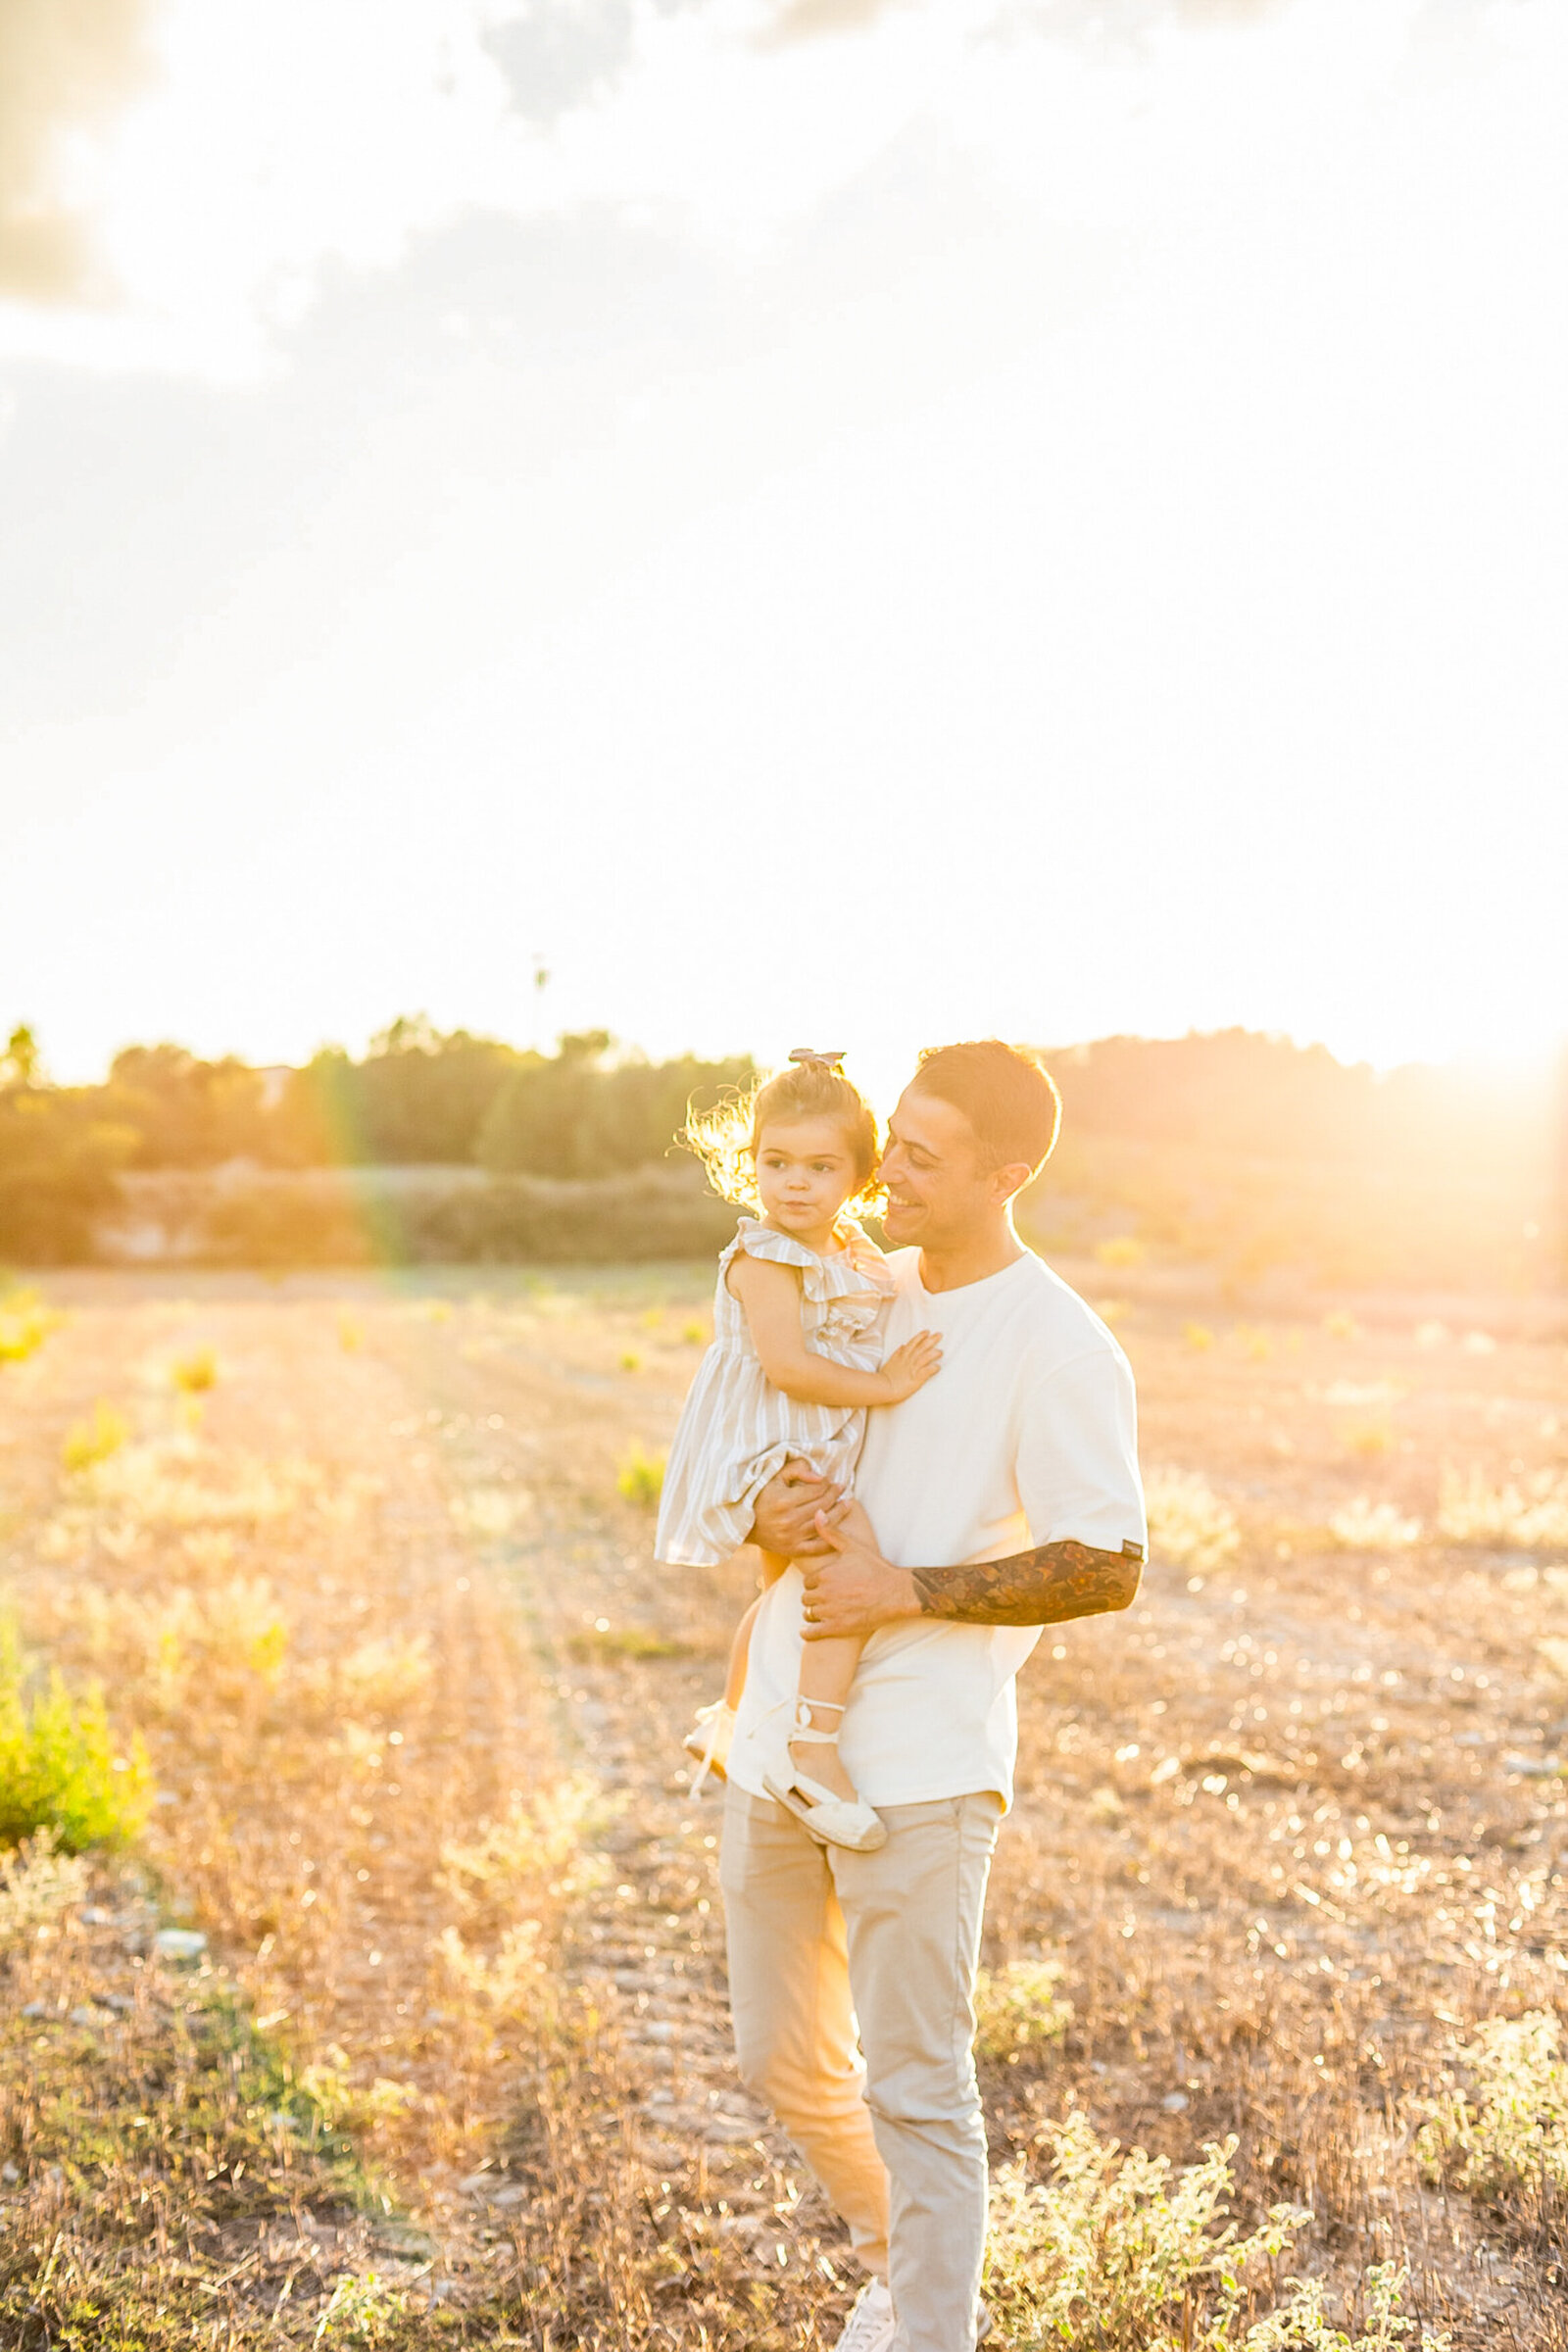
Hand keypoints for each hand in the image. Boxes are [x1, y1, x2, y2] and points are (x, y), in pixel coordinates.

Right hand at [751, 1457, 841, 1557]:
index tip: (830, 1480)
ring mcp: (791, 1537)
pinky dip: (831, 1539)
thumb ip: (796, 1470)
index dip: (827, 1483)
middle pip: (822, 1506)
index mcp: (784, 1501)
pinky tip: (840, 1530)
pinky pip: (817, 1547)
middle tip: (842, 1488)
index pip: (816, 1490)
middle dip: (835, 1494)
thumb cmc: (759, 1495)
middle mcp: (789, 1520)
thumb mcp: (773, 1476)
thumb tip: (820, 1476)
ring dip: (839, 1513)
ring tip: (847, 1503)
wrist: (742, 1524)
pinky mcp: (792, 1550)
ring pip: (824, 1524)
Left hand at [800, 1499, 921, 1638]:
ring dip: (813, 1613)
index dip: (816, 1583)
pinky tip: (810, 1630)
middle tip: (827, 1598)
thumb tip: (817, 1514)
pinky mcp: (837, 1628)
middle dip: (814, 1598)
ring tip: (825, 1612)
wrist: (896, 1593)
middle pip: (806, 1598)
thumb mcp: (853, 1547)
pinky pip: (811, 1633)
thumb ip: (831, 1532)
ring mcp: (830, 1612)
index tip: (826, 1585)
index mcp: (825, 1574)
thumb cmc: (875, 1569)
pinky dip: (808, 1632)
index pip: (807, 1581)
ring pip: (808, 1614)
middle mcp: (824, 1593)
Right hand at [877, 1329, 941, 1402]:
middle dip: (932, 1339)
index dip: (921, 1336)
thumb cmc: (886, 1376)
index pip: (913, 1342)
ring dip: (935, 1353)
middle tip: (940, 1334)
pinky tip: (938, 1367)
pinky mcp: (918, 1377)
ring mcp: (914, 1367)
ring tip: (941, 1352)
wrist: (884, 1387)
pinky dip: (935, 1368)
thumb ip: (898, 1353)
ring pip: (927, 1356)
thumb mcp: (891, 1361)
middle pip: (922, 1346)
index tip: (927, 1331)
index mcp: (902, 1355)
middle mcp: (909, 1359)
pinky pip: (929, 1370)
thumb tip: (903, 1346)